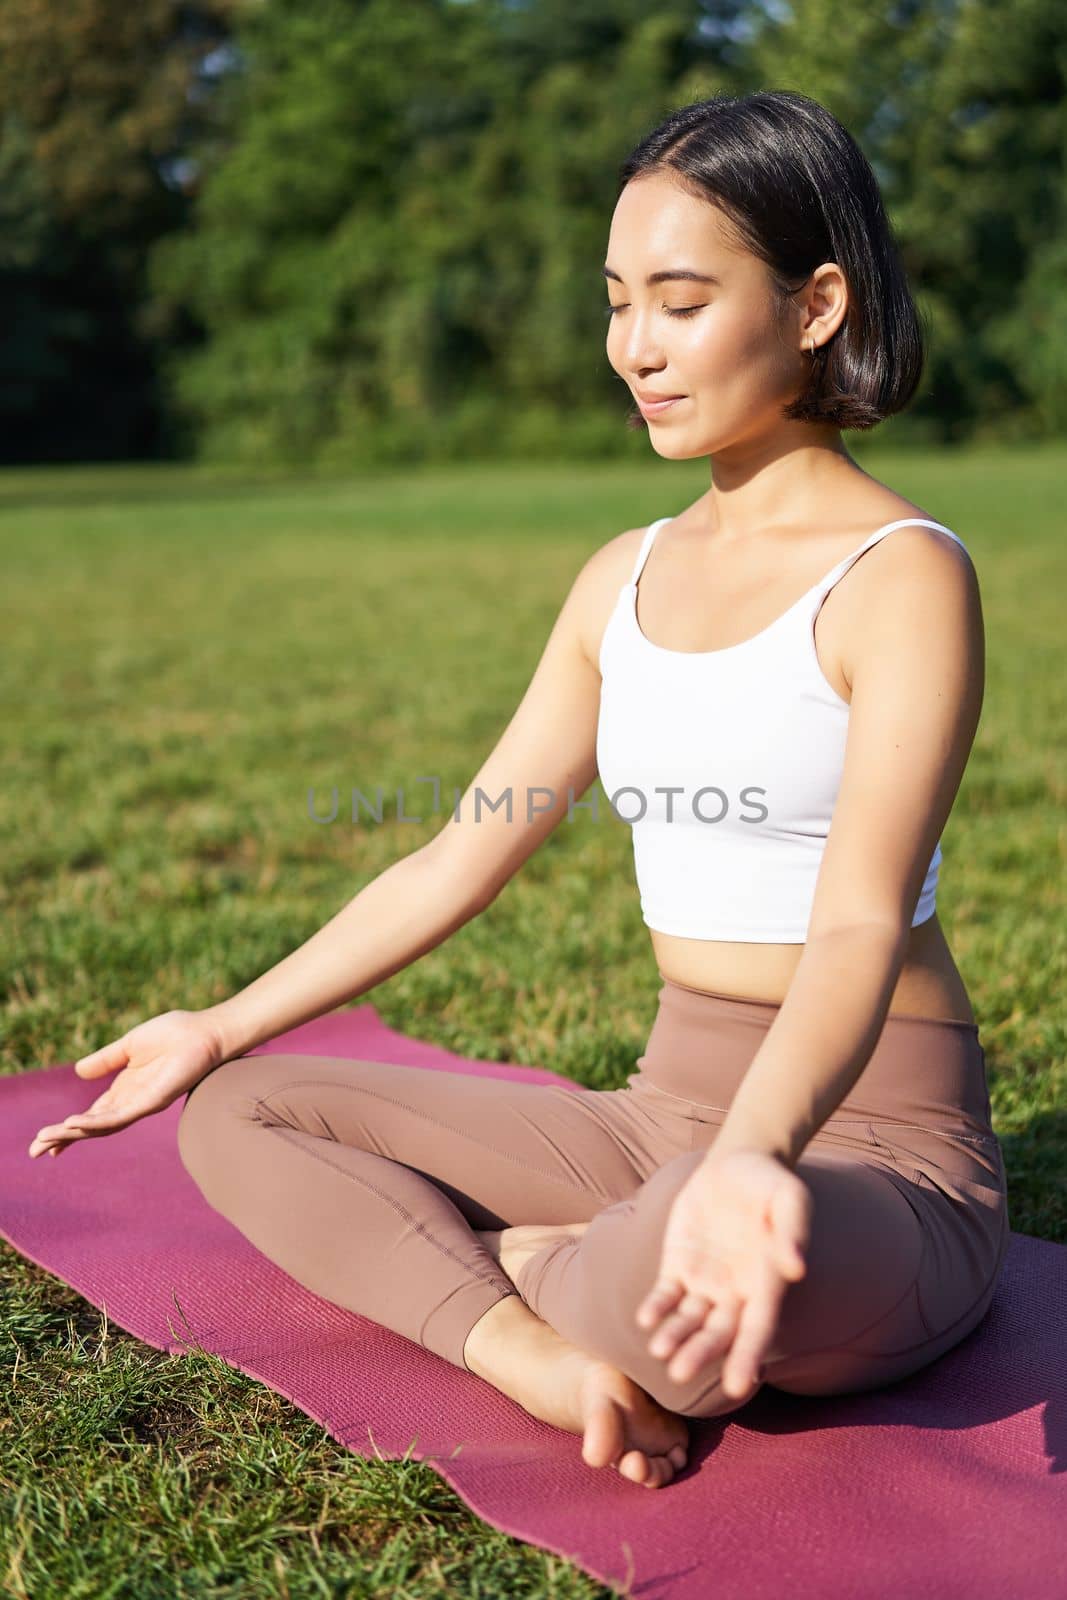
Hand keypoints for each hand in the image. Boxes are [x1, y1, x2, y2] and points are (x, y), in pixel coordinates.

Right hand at [27, 1010, 226, 1159]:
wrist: (205, 1032)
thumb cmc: (174, 1035)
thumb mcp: (129, 1046)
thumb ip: (105, 1060)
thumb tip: (78, 1071)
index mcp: (125, 1090)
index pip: (91, 1115)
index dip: (67, 1129)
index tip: (43, 1141)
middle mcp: (132, 1102)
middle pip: (92, 1126)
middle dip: (63, 1139)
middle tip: (35, 1152)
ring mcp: (142, 1104)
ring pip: (102, 1126)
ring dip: (73, 1134)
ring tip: (47, 1139)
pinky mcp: (153, 1101)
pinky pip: (120, 1116)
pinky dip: (96, 1122)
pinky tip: (74, 1124)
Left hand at [635, 1148, 811, 1399]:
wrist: (737, 1163)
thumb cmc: (770, 1183)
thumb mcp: (789, 1198)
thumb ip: (792, 1230)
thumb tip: (796, 1268)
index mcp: (766, 1282)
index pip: (757, 1328)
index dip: (746, 1357)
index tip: (736, 1386)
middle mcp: (735, 1291)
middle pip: (718, 1332)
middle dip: (700, 1353)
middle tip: (679, 1374)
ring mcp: (705, 1280)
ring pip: (689, 1319)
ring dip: (675, 1336)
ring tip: (659, 1350)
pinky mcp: (678, 1264)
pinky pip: (666, 1294)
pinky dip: (657, 1307)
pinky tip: (646, 1318)